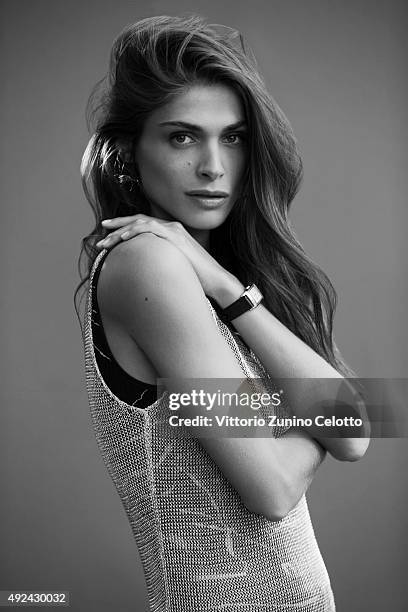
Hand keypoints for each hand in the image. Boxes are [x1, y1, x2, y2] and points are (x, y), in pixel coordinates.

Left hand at [96, 214, 235, 297]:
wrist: (215, 281)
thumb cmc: (197, 278)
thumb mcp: (175, 266)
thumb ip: (161, 261)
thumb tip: (145, 269)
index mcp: (171, 232)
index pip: (143, 224)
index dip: (124, 226)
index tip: (108, 232)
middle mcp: (172, 227)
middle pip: (138, 219)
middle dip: (117, 224)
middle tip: (101, 228)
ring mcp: (174, 231)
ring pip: (140, 223)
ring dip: (120, 230)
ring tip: (106, 240)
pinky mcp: (175, 237)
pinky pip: (150, 229)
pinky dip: (134, 231)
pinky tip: (122, 237)